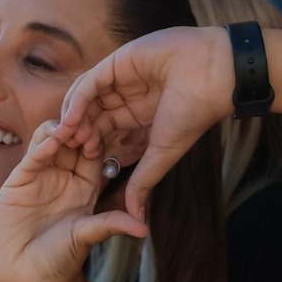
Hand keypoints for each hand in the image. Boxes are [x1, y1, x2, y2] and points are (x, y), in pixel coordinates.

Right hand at [0, 122, 148, 281]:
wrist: (21, 278)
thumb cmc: (56, 263)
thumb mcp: (86, 238)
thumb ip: (111, 226)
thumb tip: (144, 230)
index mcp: (85, 189)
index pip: (95, 156)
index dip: (101, 143)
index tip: (108, 133)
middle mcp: (63, 179)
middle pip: (74, 144)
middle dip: (81, 131)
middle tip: (89, 120)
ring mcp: (40, 178)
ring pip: (51, 144)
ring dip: (61, 133)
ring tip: (71, 126)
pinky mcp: (18, 182)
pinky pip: (31, 158)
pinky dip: (41, 146)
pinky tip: (51, 139)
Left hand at [54, 25, 232, 221]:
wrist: (213, 74)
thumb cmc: (193, 113)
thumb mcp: (162, 152)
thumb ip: (143, 181)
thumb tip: (136, 218)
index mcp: (138, 118)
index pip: (107, 135)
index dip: (94, 149)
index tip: (86, 165)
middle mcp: (127, 98)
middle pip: (93, 117)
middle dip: (81, 134)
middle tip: (70, 151)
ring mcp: (121, 79)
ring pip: (86, 99)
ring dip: (75, 118)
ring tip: (67, 137)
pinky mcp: (117, 62)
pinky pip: (90, 82)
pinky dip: (78, 100)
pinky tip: (71, 118)